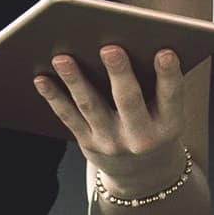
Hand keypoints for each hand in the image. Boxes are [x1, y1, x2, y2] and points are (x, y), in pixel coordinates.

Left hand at [35, 46, 187, 194]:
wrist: (142, 173)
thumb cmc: (155, 125)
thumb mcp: (167, 112)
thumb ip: (157, 85)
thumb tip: (133, 41)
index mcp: (169, 124)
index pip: (171, 96)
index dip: (168, 75)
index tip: (164, 52)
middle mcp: (141, 137)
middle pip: (129, 101)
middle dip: (119, 74)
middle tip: (109, 48)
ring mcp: (112, 142)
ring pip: (91, 106)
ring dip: (75, 80)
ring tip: (62, 58)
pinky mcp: (87, 143)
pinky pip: (68, 117)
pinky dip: (54, 96)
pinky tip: (41, 78)